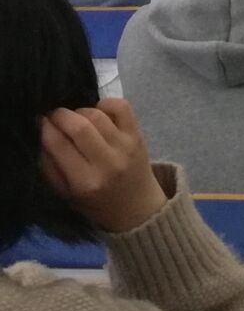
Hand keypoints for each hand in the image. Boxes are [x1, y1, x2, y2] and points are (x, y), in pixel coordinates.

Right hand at [39, 100, 169, 234]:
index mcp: (84, 181)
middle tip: (53, 116)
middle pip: (79, 126)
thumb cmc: (95, 203)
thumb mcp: (65, 194)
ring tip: (74, 118)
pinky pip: (122, 107)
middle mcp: (107, 162)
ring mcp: (126, 146)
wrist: (136, 206)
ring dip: (79, 111)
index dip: (44, 128)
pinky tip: (98, 113)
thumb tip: (39, 133)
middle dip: (60, 115)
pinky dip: (105, 104)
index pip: (58, 144)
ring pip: (98, 114)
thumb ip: (49, 166)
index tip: (39, 122)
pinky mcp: (138, 135)